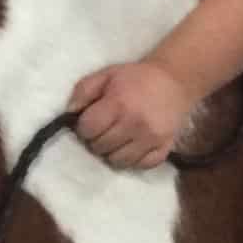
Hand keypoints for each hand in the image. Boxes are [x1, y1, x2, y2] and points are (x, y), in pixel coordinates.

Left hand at [67, 59, 198, 169]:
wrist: (174, 80)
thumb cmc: (135, 78)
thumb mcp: (105, 75)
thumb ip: (83, 92)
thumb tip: (69, 114)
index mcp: (118, 103)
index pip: (88, 130)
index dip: (84, 127)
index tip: (90, 122)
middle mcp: (135, 124)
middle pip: (100, 148)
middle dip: (96, 140)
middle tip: (103, 130)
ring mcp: (151, 139)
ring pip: (118, 162)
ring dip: (112, 152)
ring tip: (116, 139)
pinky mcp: (164, 148)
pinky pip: (141, 166)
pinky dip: (133, 160)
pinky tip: (132, 146)